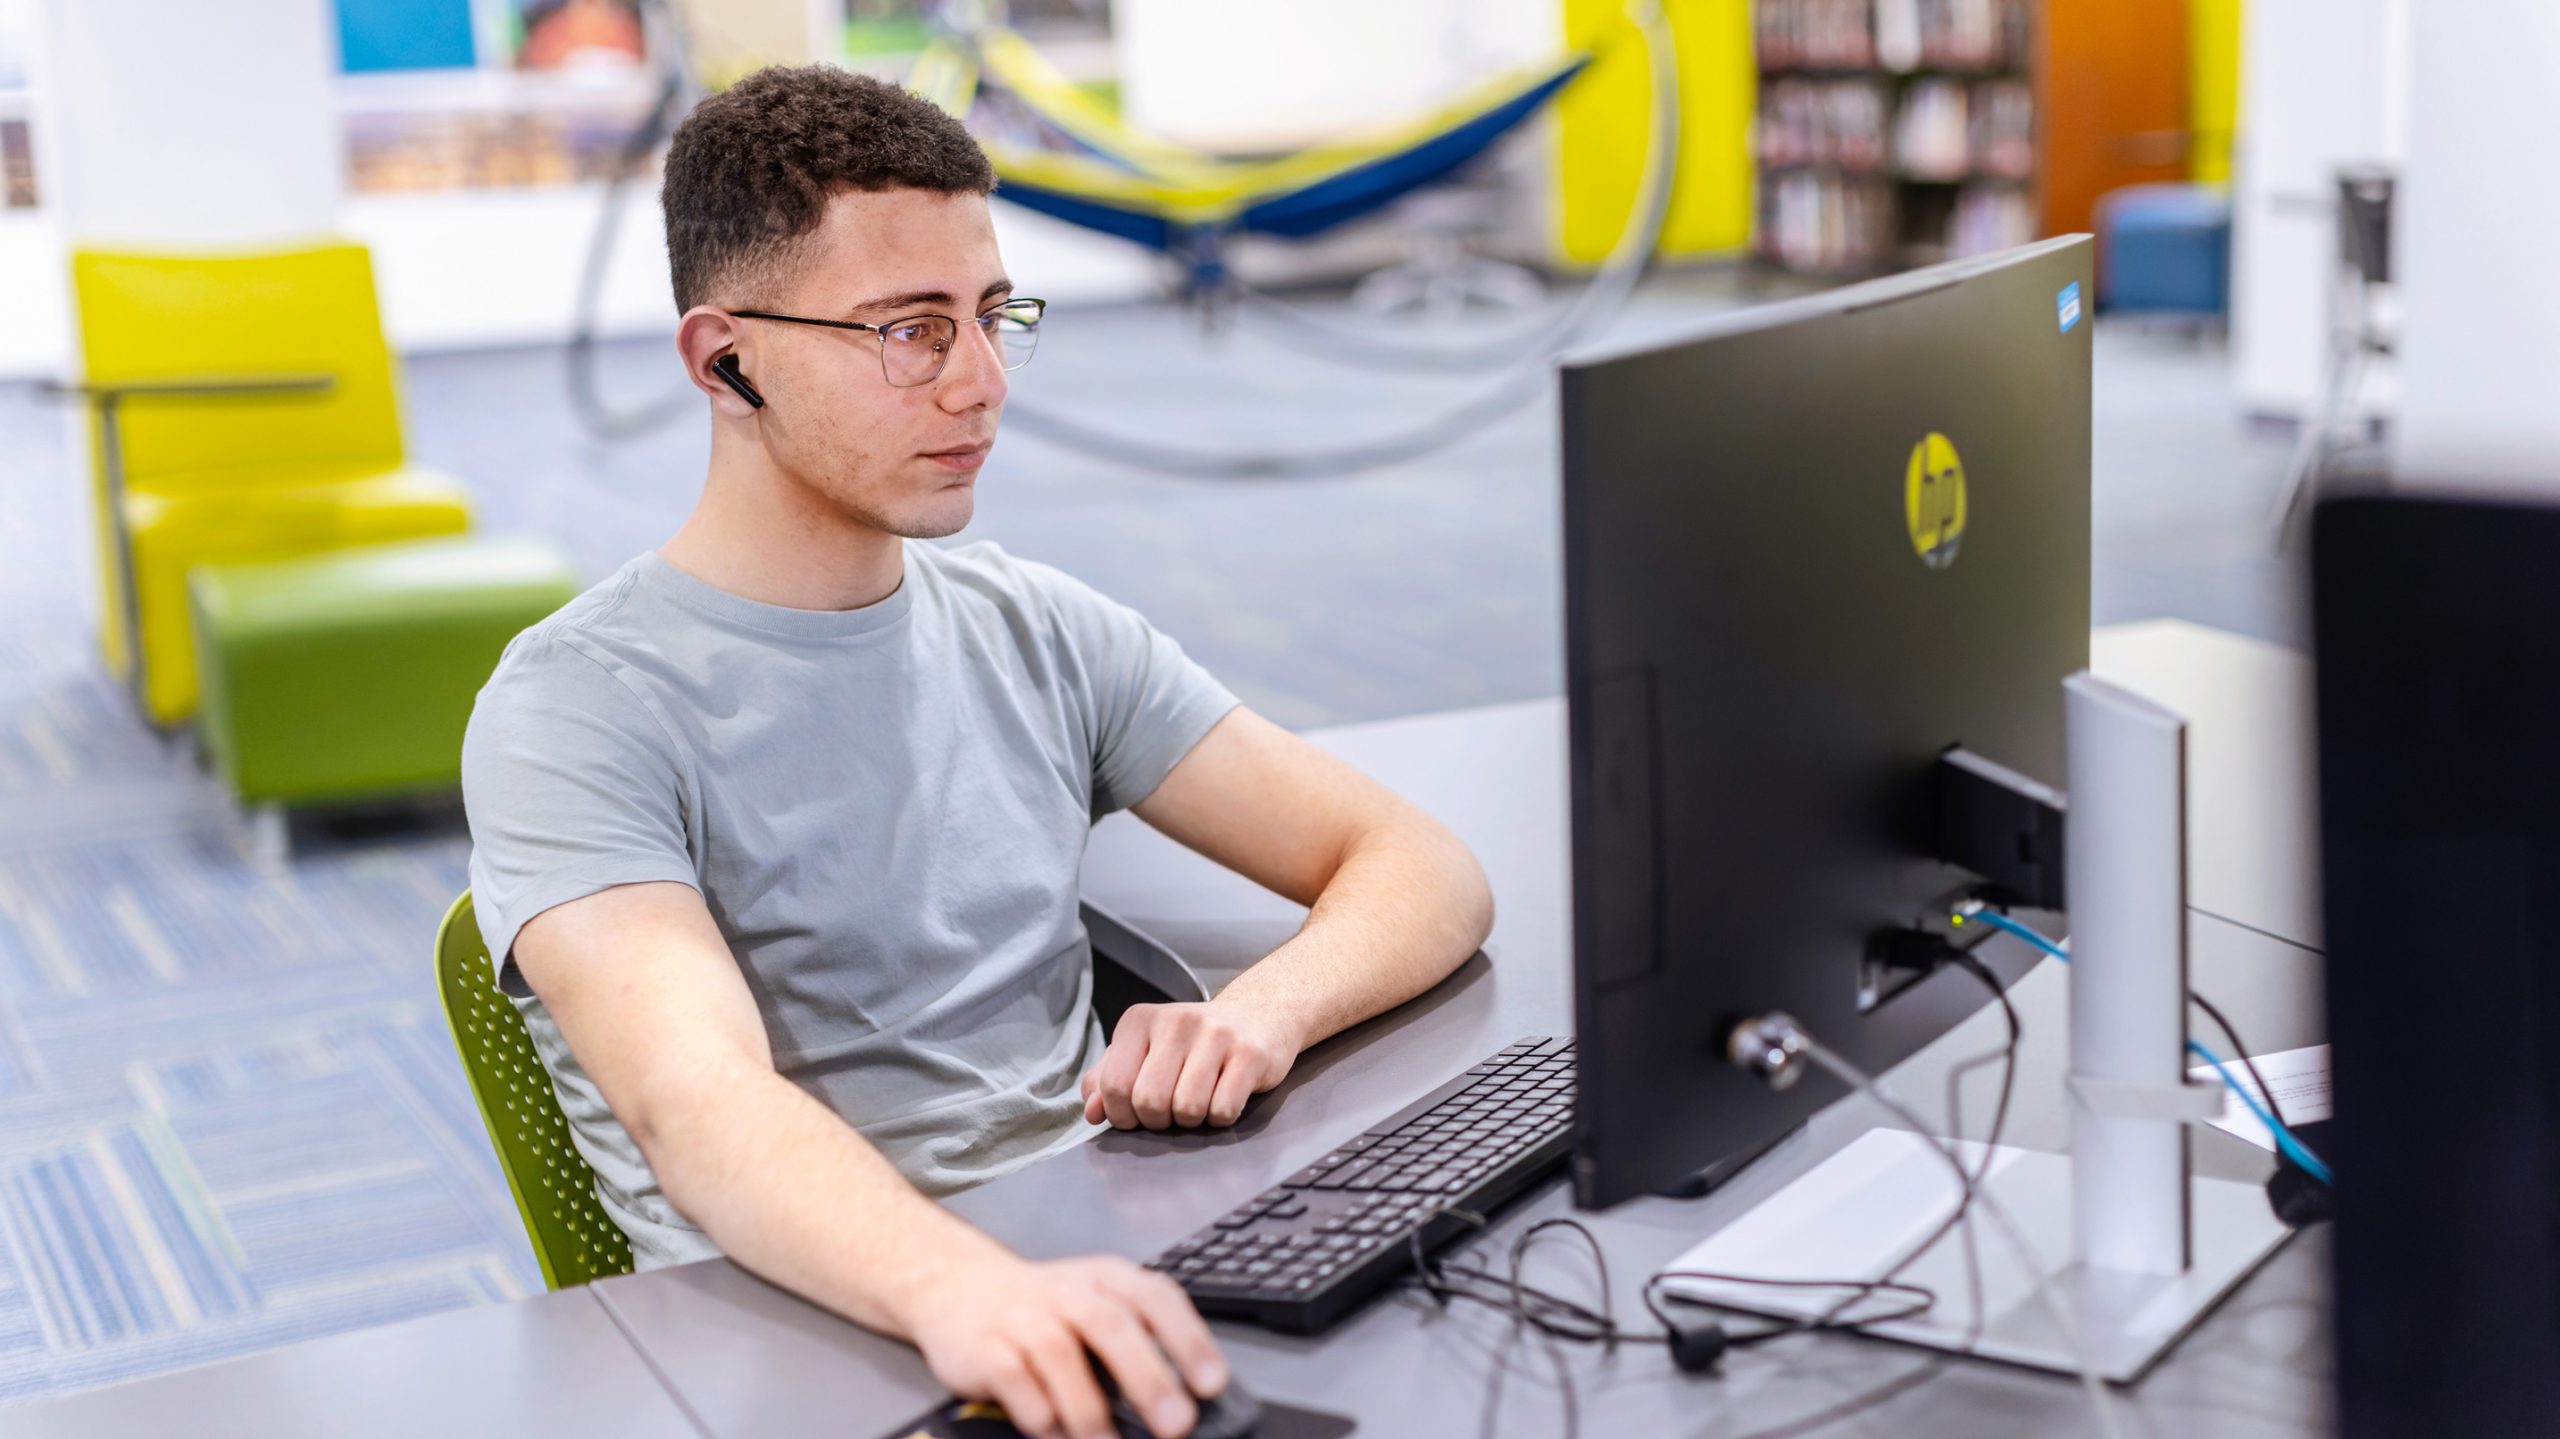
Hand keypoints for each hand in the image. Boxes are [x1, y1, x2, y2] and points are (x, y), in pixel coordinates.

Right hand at [902, 1253, 1227, 1438]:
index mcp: (1106, 1279)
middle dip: (1148, 1379)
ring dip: (1089, 1410)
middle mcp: (1067, 1292)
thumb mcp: (1095, 1304)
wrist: (956, 1286)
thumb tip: (1183, 1403)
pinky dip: (1037, 1410)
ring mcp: (1023, 1317)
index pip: (1156, 1298)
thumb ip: (1136, 1343)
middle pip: (1111, 1326)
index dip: (1189, 1339)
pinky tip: (1052, 1429)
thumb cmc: (1044, 1308)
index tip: (1212, 1383)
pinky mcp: (985, 1347)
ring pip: (1060, 1355)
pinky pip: (1013, 1379)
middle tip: (1176, 1424)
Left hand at [1081, 1001, 1298, 1129]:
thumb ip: (1109, 1080)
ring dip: (1191, 1121)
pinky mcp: (1249, 1054)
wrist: (1258, 1015)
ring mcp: (1215, 1035)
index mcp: (1139, 1020)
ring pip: (1187, 1110)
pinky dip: (1221, 1118)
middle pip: (1149, 1102)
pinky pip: (1223, 1110)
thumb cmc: (1193, 1042)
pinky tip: (1225, 1097)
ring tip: (1199, 1101)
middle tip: (1171, 1110)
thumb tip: (1093, 1112)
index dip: (1122, 1115)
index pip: (1113, 1085)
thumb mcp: (1143, 1051)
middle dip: (1158, 1121)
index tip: (1137, 1113)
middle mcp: (1175, 1021)